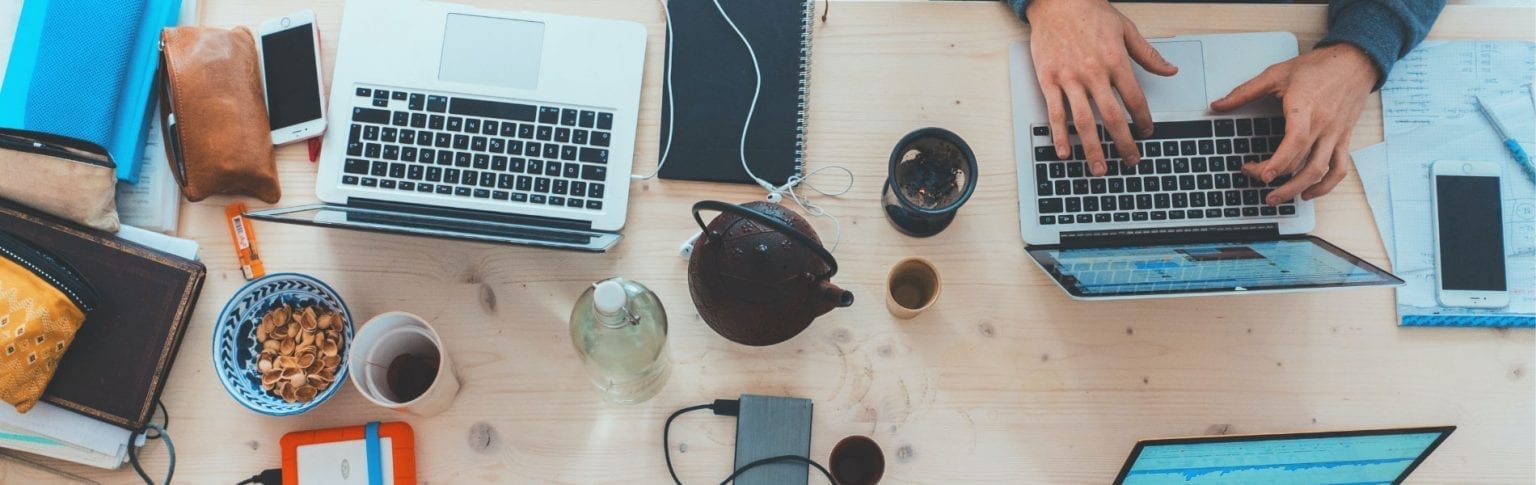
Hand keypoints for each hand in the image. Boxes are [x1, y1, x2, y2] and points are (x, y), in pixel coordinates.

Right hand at [1025, 0, 1177, 174]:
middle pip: (1112, 117)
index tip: (1147, 132)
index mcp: (1115, 61)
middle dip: (1123, 143)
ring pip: (1084, 121)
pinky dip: (1059, 135)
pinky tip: (1065, 152)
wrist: (1058, 0)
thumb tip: (1170, 71)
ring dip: (1093, 148)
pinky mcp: (1048, 80)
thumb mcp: (1126, 29)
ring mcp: (1069, 78)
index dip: (1143, 119)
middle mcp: (1093, 73)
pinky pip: (1055, 113)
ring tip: (1100, 168)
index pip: (1134, 99)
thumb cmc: (1091, 12)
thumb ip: (1148, 55)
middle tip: (1130, 160)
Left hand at [1211, 44, 1377, 203]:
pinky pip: (1340, 168)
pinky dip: (1326, 185)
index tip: (1262, 175)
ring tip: (1278, 198)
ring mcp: (1335, 134)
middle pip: (1303, 162)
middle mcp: (1323, 125)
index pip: (1295, 141)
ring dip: (1299, 189)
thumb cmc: (1317, 67)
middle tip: (1256, 181)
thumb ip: (1245, 92)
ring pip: (1322, 171)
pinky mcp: (1344, 138)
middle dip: (1278, 178)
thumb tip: (1218, 105)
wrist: (1354, 61)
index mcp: (1305, 108)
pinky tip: (1308, 192)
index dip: (1279, 162)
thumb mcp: (1276, 73)